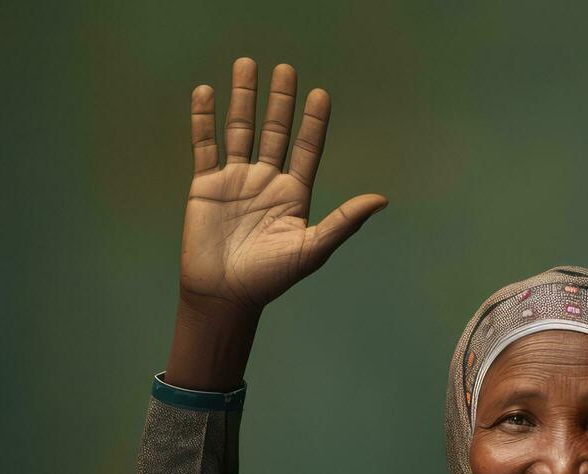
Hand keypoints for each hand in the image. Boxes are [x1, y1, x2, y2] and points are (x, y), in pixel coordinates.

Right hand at [179, 57, 386, 318]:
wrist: (226, 294)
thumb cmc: (272, 277)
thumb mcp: (312, 248)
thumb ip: (345, 221)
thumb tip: (382, 199)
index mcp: (295, 194)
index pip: (307, 148)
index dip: (314, 122)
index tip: (320, 94)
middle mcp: (267, 181)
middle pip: (276, 131)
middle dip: (281, 101)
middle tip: (286, 69)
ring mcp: (236, 180)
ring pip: (241, 130)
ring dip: (243, 99)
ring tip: (247, 65)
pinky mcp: (206, 185)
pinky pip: (205, 145)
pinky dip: (204, 120)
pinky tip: (206, 93)